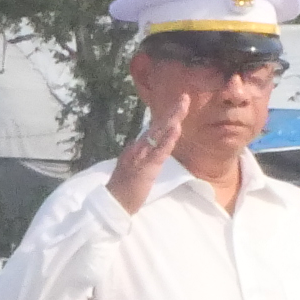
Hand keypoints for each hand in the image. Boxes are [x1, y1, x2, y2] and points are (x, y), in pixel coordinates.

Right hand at [107, 91, 189, 212]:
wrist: (113, 202)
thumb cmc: (125, 188)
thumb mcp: (134, 166)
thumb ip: (142, 155)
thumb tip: (149, 145)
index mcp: (137, 147)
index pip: (154, 128)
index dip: (167, 116)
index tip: (178, 104)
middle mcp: (138, 147)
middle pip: (158, 126)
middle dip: (172, 111)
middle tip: (185, 97)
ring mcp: (141, 155)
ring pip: (159, 134)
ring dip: (172, 119)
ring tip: (183, 105)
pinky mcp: (146, 167)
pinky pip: (159, 151)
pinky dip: (168, 139)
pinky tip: (176, 128)